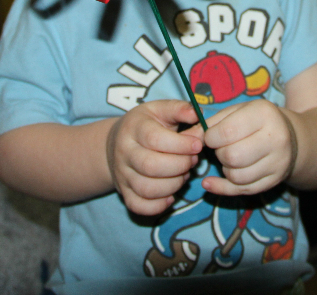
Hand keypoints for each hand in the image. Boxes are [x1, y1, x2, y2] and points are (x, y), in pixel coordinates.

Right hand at [106, 100, 202, 215]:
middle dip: (180, 165)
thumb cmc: (146, 123)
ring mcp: (122, 174)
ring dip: (173, 185)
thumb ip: (179, 109)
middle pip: (150, 166)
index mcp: (134, 127)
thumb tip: (197, 114)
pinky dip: (158, 205)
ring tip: (184, 174)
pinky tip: (171, 194)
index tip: (198, 144)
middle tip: (193, 160)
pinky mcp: (124, 192)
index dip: (180, 144)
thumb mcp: (160, 109)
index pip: (155, 139)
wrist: (118, 141)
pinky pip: (139, 206)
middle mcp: (124, 152)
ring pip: (147, 189)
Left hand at [200, 99, 295, 195]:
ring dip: (225, 169)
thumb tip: (189, 138)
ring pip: (237, 176)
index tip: (211, 136)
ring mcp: (279, 162)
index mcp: (264, 114)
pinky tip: (211, 182)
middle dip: (219, 153)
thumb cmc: (255, 120)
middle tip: (222, 147)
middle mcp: (276, 138)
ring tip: (229, 157)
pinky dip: (223, 187)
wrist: (290, 136)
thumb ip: (211, 122)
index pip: (227, 131)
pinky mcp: (275, 180)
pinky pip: (243, 191)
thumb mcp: (236, 111)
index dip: (211, 137)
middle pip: (232, 156)